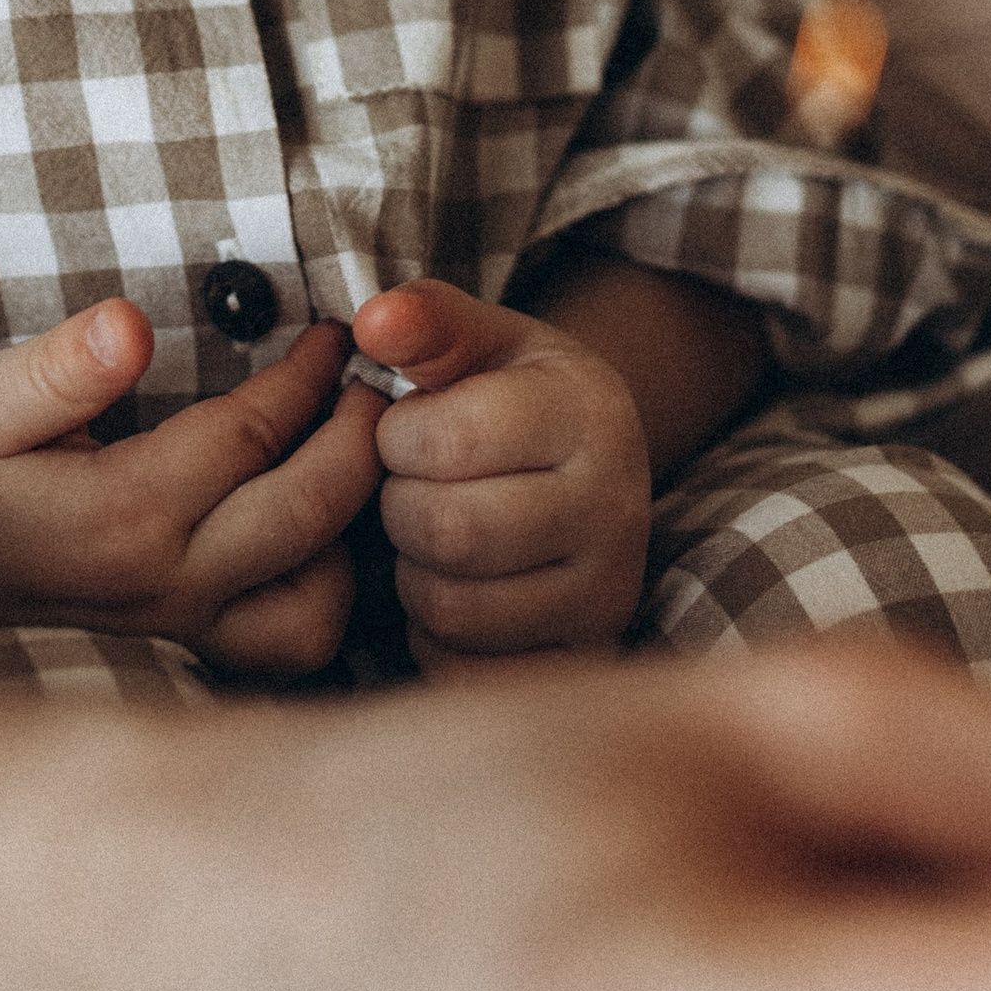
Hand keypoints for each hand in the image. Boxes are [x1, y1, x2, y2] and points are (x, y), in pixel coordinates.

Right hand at [0, 306, 379, 671]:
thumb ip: (58, 367)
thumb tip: (130, 323)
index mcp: (119, 514)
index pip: (252, 434)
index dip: (307, 376)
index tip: (334, 331)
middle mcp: (162, 583)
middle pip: (309, 512)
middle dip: (358, 436)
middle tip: (373, 379)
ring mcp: (179, 627)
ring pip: (319, 601)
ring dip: (354, 525)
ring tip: (349, 451)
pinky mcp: (187, 647)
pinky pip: (292, 642)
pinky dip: (327, 589)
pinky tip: (318, 525)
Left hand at [353, 279, 650, 669]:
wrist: (591, 469)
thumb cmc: (514, 397)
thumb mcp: (480, 340)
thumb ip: (428, 321)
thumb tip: (374, 321)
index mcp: (589, 412)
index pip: (449, 440)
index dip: (397, 437)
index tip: (407, 429)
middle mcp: (616, 507)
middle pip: (448, 531)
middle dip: (399, 509)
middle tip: (410, 488)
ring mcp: (606, 592)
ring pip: (451, 608)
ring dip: (413, 575)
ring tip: (432, 536)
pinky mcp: (583, 655)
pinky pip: (467, 669)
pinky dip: (436, 638)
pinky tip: (454, 590)